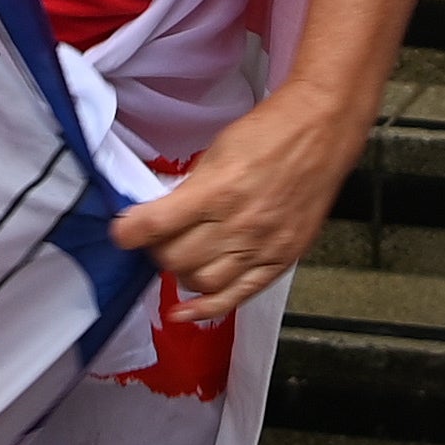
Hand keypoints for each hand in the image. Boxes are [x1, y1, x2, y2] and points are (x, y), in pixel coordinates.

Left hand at [107, 86, 364, 306]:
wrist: (322, 131)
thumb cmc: (269, 133)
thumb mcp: (217, 150)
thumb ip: (189, 188)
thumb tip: (159, 215)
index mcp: (218, 191)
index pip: (158, 225)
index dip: (130, 232)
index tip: (121, 232)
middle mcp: (240, 225)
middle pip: (176, 259)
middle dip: (156, 250)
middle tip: (158, 238)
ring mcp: (263, 247)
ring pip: (202, 283)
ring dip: (181, 273)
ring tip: (182, 257)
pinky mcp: (281, 260)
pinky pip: (237, 297)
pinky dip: (205, 310)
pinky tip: (184, 312)